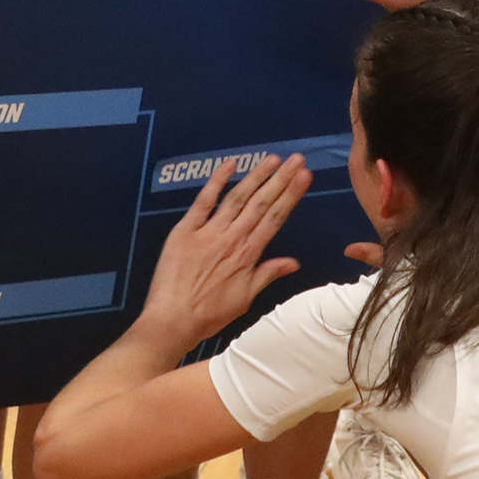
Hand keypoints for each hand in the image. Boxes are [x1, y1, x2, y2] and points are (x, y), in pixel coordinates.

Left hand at [137, 153, 309, 343]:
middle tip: (297, 159)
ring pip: (237, 198)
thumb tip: (294, 262)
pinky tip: (230, 164)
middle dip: (281, 179)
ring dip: (256, 177)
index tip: (305, 177)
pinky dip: (216, 182)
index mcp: (248, 254)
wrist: (172, 320)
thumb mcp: (245, 299)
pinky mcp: (185, 230)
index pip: (275, 218)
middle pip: (261, 203)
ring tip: (272, 159)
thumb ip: (268, 274)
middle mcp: (232, 238)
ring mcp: (208, 232)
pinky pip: (203, 201)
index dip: (291, 196)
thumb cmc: (209, 314)